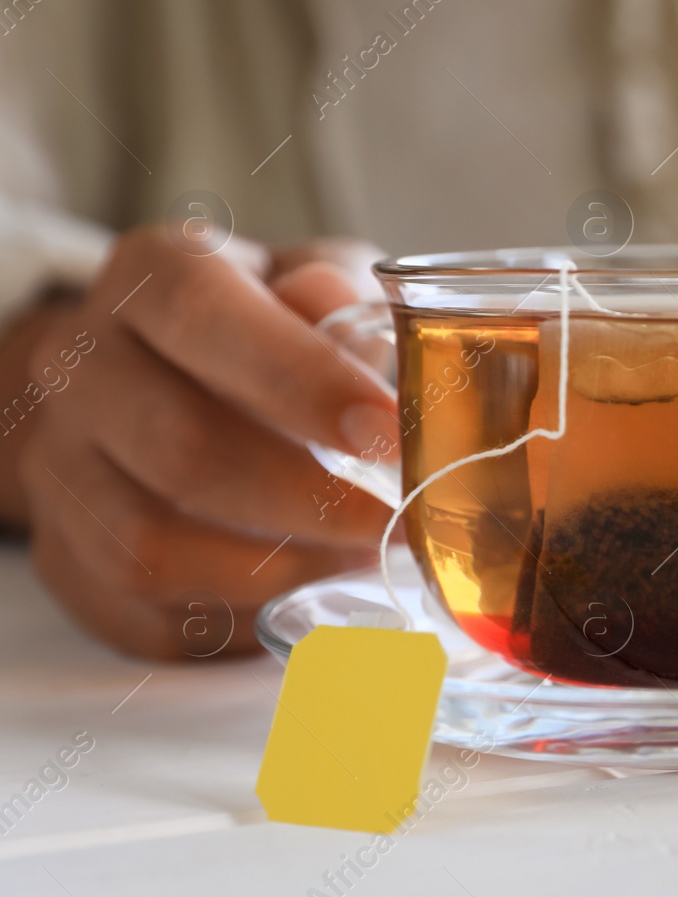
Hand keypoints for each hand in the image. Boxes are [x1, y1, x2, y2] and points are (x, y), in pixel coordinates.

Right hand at [19, 224, 396, 658]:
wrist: (152, 375)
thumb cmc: (264, 327)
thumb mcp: (314, 279)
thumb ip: (342, 293)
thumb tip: (363, 326)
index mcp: (151, 279)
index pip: (203, 316)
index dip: (302, 380)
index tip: (389, 433)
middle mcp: (84, 366)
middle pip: (178, 449)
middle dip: (306, 499)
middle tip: (394, 519)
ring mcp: (63, 467)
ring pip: (150, 546)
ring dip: (274, 568)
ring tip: (357, 558)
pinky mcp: (69, 557)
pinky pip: (143, 615)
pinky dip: (237, 617)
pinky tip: (304, 593)